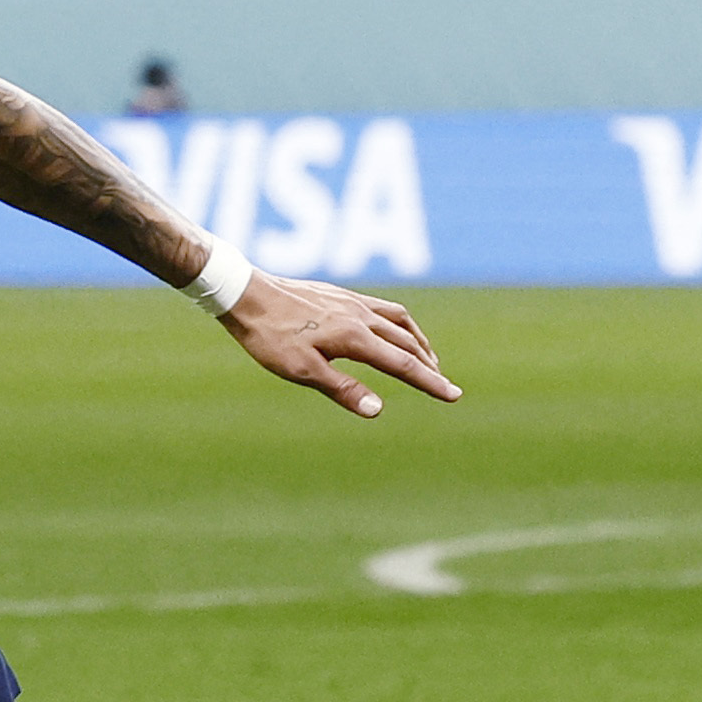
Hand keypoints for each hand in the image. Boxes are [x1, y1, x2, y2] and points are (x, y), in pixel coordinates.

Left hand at [219, 273, 458, 417]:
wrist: (246, 293)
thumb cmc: (269, 336)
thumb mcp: (301, 370)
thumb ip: (342, 388)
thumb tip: (377, 409)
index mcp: (355, 337)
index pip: (403, 364)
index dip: (430, 382)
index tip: (455, 395)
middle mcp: (361, 316)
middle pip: (407, 343)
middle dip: (429, 366)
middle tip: (447, 385)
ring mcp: (352, 302)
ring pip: (400, 321)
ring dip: (419, 341)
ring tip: (428, 358)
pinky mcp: (341, 295)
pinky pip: (384, 308)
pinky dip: (400, 322)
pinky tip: (391, 329)